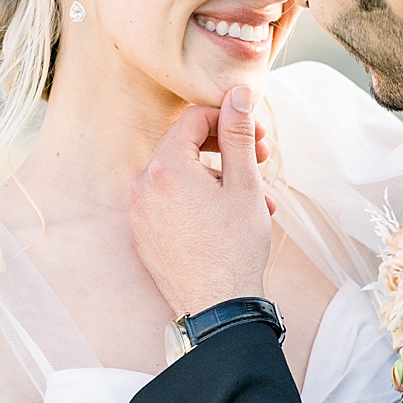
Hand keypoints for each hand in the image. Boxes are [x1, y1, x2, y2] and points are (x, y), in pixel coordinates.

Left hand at [131, 85, 274, 317]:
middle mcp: (143, 186)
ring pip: (182, 178)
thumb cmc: (234, 249)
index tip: (257, 133)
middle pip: (185, 147)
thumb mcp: (244, 183)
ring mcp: (140, 214)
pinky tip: (231, 217)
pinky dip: (200, 202)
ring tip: (257, 198)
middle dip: (226, 149)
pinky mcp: (144, 237)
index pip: (193, 119)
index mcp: (165, 167)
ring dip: (220, 179)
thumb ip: (238, 133)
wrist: (218, 309)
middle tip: (262, 159)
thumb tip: (238, 93)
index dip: (229, 119)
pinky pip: (172, 205)